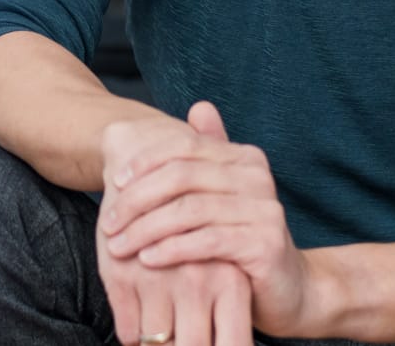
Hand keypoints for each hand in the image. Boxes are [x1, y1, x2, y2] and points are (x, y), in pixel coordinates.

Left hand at [98, 113, 252, 344]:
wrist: (286, 288)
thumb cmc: (241, 241)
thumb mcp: (222, 196)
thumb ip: (208, 156)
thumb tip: (200, 106)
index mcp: (245, 158)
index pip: (184, 147)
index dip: (144, 162)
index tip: (113, 183)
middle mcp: (258, 176)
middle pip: (182, 176)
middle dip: (137, 199)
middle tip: (108, 224)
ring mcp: (265, 208)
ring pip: (189, 210)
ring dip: (146, 229)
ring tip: (119, 247)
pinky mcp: (266, 242)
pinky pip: (206, 241)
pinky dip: (171, 249)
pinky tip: (147, 260)